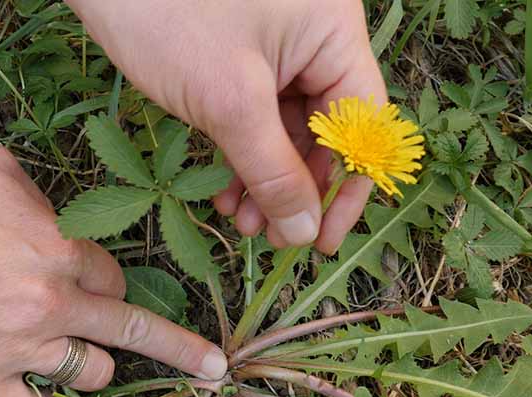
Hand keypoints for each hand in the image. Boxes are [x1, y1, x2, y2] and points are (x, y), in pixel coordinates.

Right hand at [0, 142, 226, 396]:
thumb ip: (35, 192)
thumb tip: (48, 214)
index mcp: (58, 249)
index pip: (113, 274)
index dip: (110, 277)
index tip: (103, 281)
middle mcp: (51, 305)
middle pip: (132, 331)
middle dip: (179, 347)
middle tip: (212, 366)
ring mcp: (18, 351)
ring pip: (91, 375)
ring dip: (94, 367)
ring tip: (86, 360)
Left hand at [66, 0, 385, 252]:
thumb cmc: (169, 16)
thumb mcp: (229, 103)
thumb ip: (272, 170)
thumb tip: (304, 231)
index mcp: (333, 33)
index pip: (362, 123)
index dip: (346, 186)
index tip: (323, 239)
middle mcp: (313, 38)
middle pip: (326, 130)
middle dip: (296, 189)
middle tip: (268, 239)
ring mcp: (274, 47)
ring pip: (286, 130)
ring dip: (265, 181)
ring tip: (239, 223)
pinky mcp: (237, 57)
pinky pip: (255, 116)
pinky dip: (242, 156)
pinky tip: (223, 192)